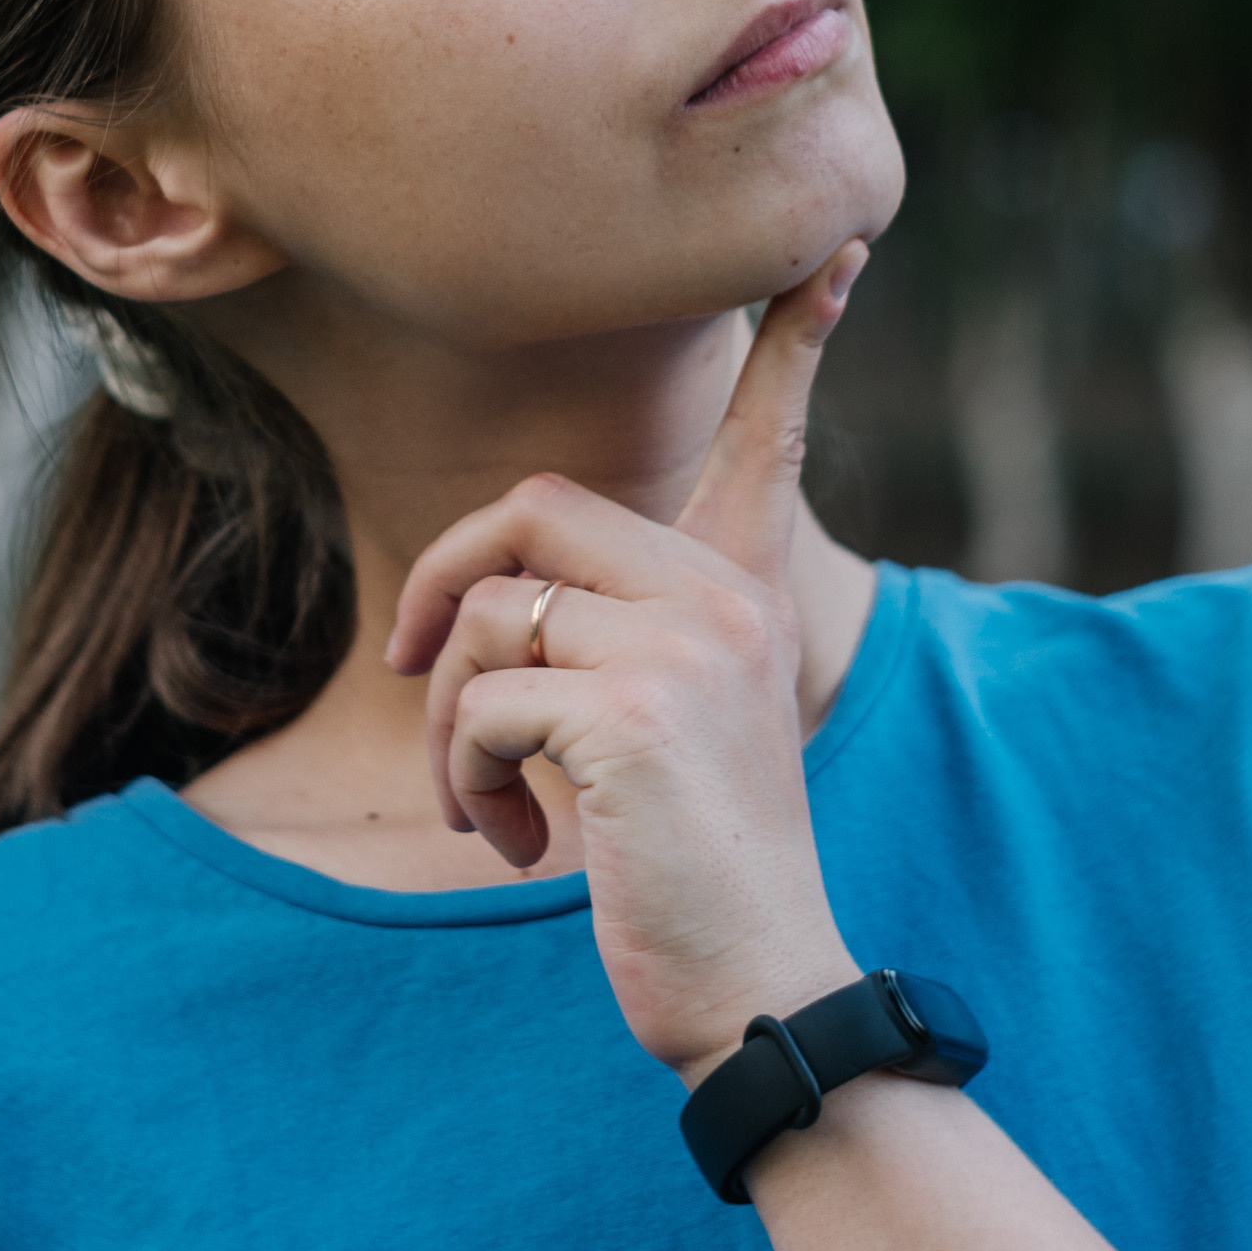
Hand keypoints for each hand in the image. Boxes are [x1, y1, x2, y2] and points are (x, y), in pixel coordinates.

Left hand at [383, 243, 868, 1075]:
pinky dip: (466, 780)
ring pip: (488, 616)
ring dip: (452, 725)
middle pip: (534, 506)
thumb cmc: (700, 877)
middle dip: (442, 582)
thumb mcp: (674, 737)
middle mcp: (726, 600)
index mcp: (745, 594)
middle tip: (409, 672)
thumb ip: (617, 650)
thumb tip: (497, 608)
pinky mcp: (630, 717)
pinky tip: (519, 845)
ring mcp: (683, 652)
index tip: (842, 258)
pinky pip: (480, 702)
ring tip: (490, 806)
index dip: (799, 343)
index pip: (771, 437)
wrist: (759, 992)